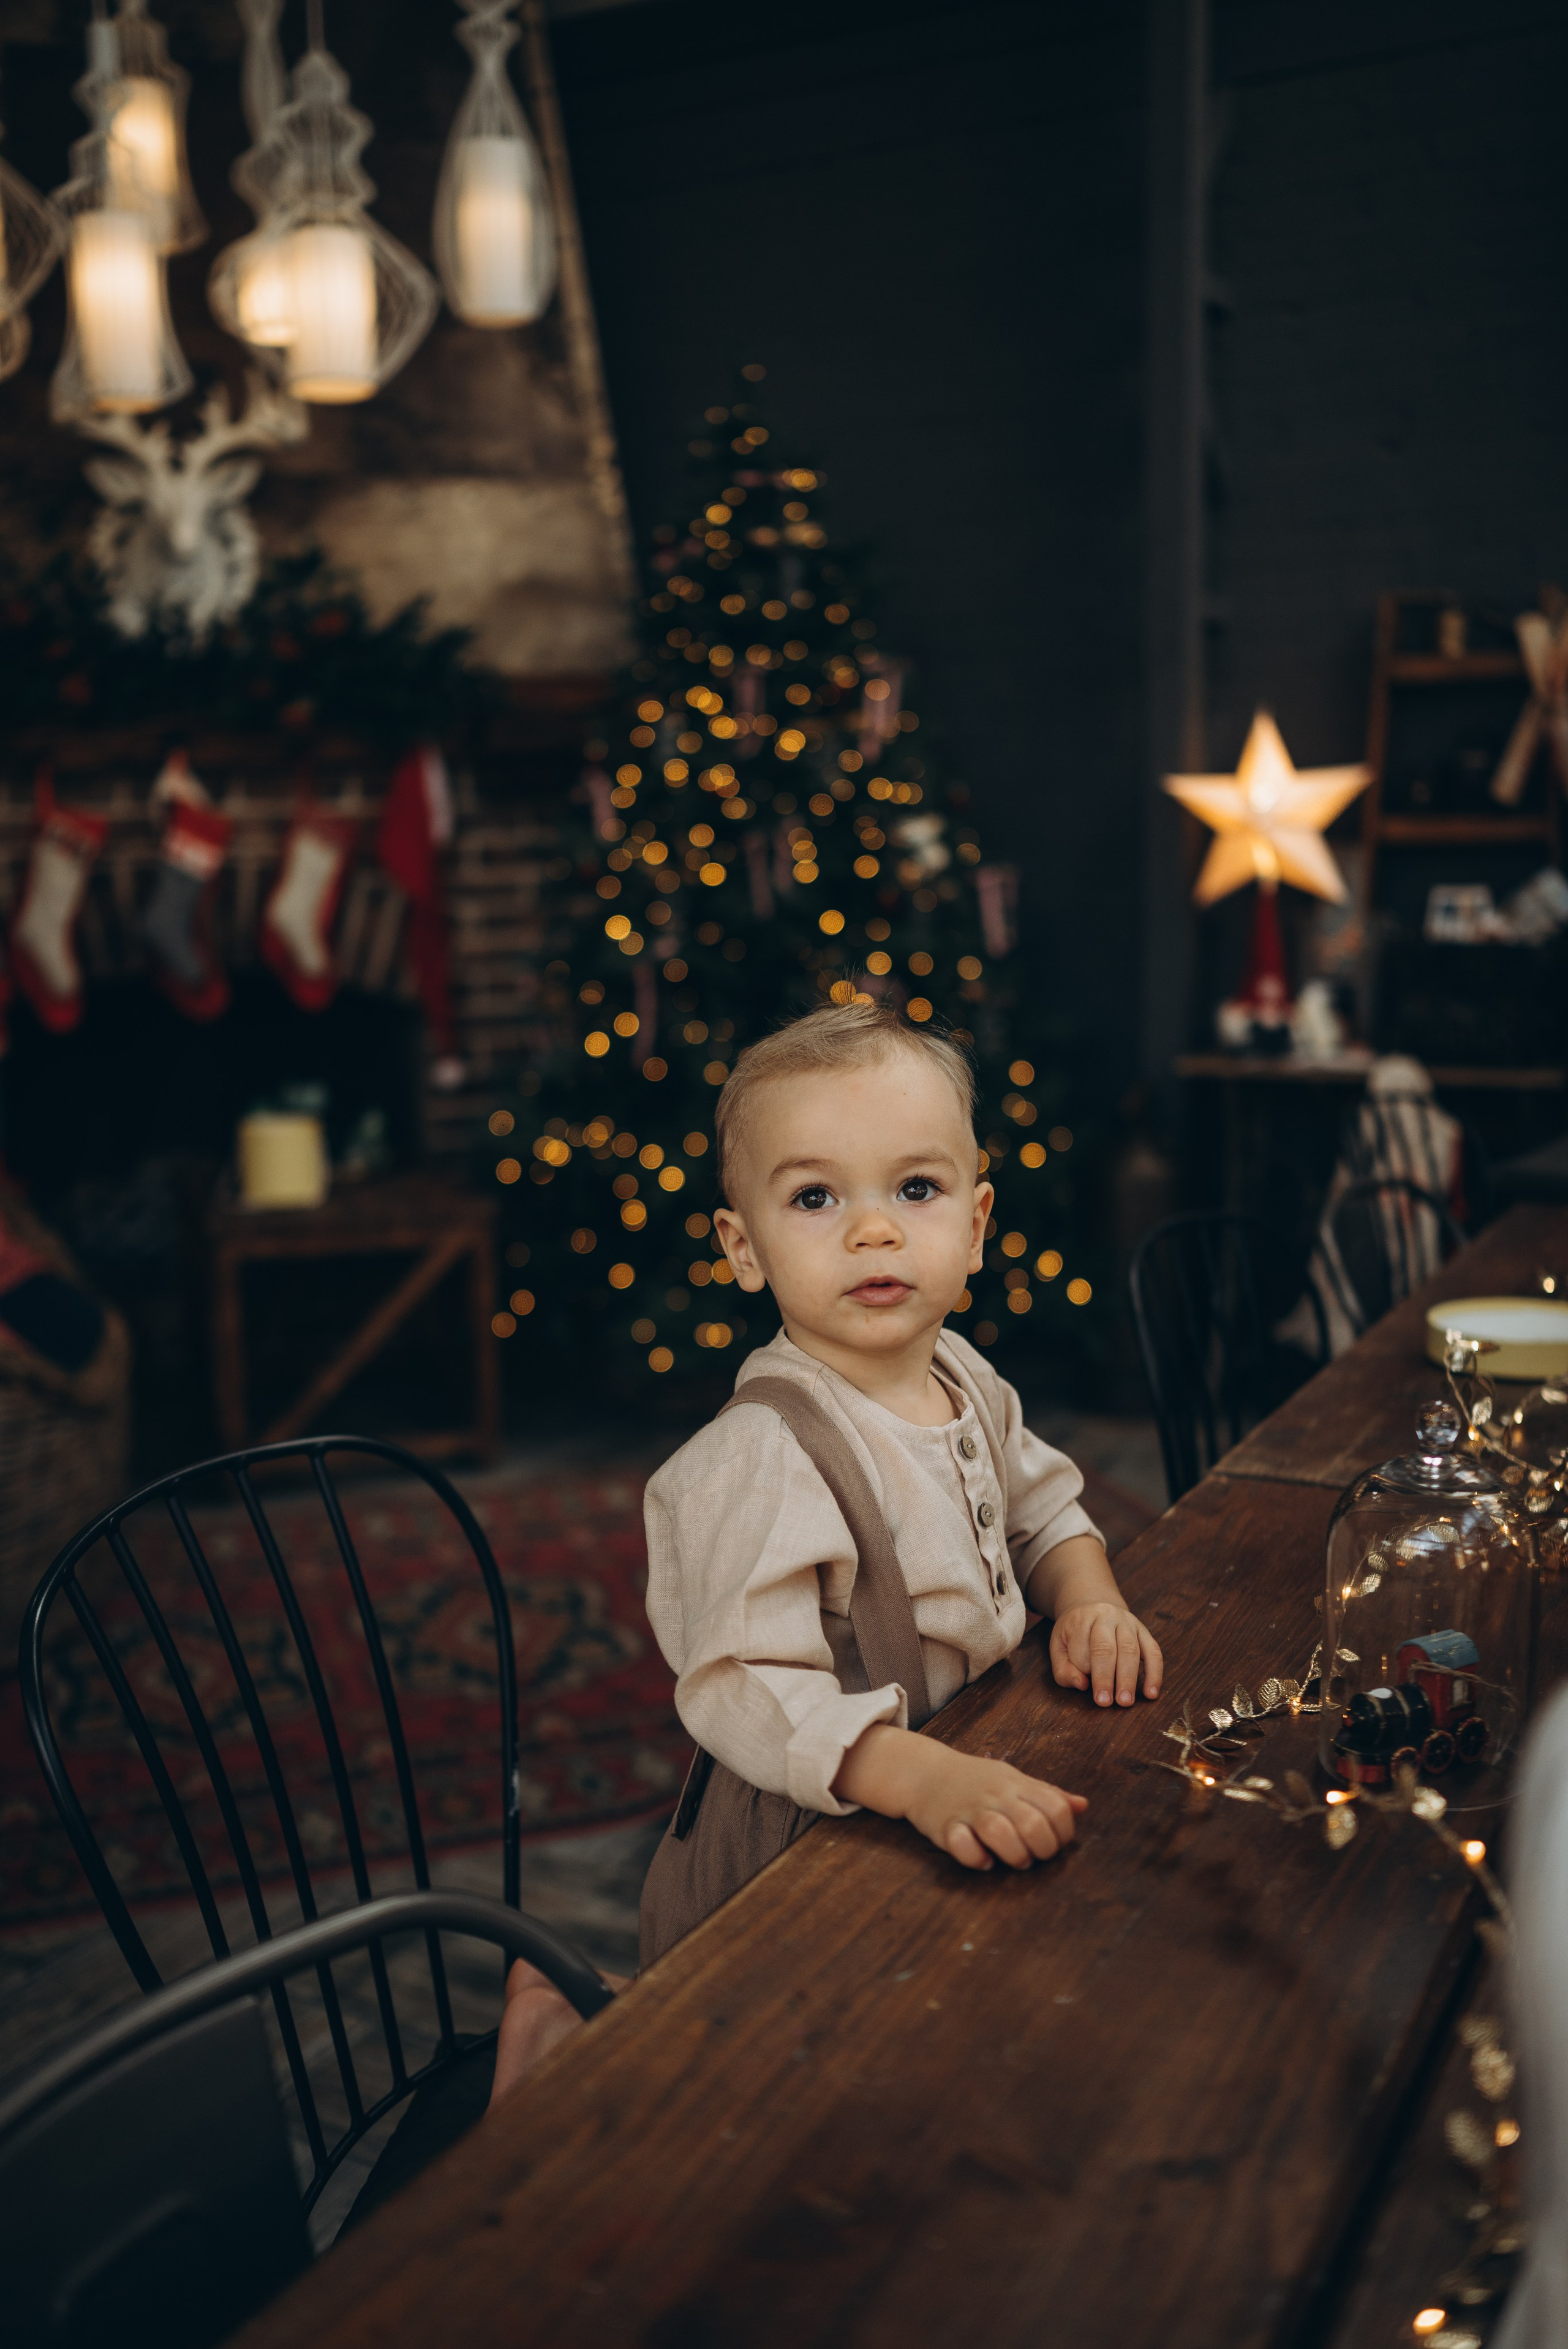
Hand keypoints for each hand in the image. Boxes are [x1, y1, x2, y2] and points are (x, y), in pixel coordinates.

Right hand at [901, 1742, 1085, 1872]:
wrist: (924, 1771)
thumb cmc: (977, 1781)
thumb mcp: (1015, 1780)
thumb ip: (1048, 1795)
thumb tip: (1082, 1806)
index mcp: (1018, 1784)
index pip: (1056, 1808)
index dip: (1063, 1834)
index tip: (1052, 1842)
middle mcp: (996, 1795)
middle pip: (1032, 1824)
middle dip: (1041, 1850)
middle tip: (1033, 1854)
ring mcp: (970, 1810)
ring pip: (999, 1832)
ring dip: (1013, 1854)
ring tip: (1012, 1859)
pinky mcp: (945, 1826)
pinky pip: (961, 1845)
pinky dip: (975, 1857)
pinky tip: (982, 1859)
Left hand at [1050, 1602, 1162, 1707]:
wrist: (1092, 1606)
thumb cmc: (1074, 1634)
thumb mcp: (1058, 1647)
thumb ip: (1063, 1670)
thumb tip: (1082, 1685)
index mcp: (1080, 1620)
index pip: (1081, 1650)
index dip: (1083, 1670)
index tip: (1085, 1688)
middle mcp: (1105, 1616)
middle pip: (1106, 1648)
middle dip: (1106, 1678)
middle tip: (1106, 1702)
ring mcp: (1128, 1622)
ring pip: (1130, 1650)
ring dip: (1129, 1678)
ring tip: (1125, 1701)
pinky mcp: (1144, 1631)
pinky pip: (1153, 1652)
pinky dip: (1154, 1673)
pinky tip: (1151, 1693)